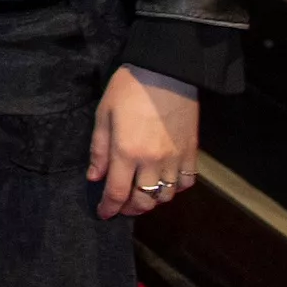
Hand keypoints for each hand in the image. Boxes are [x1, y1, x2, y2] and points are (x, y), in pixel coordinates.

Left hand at [90, 64, 199, 217]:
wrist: (167, 72)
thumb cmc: (128, 89)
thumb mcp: (104, 115)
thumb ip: (99, 150)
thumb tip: (94, 177)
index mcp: (127, 152)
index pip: (117, 193)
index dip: (109, 208)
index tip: (103, 214)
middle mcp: (153, 162)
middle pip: (144, 201)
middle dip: (130, 209)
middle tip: (120, 206)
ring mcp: (176, 159)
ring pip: (166, 196)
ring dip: (152, 201)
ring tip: (140, 194)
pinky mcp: (192, 153)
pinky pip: (187, 182)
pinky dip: (175, 189)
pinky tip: (164, 182)